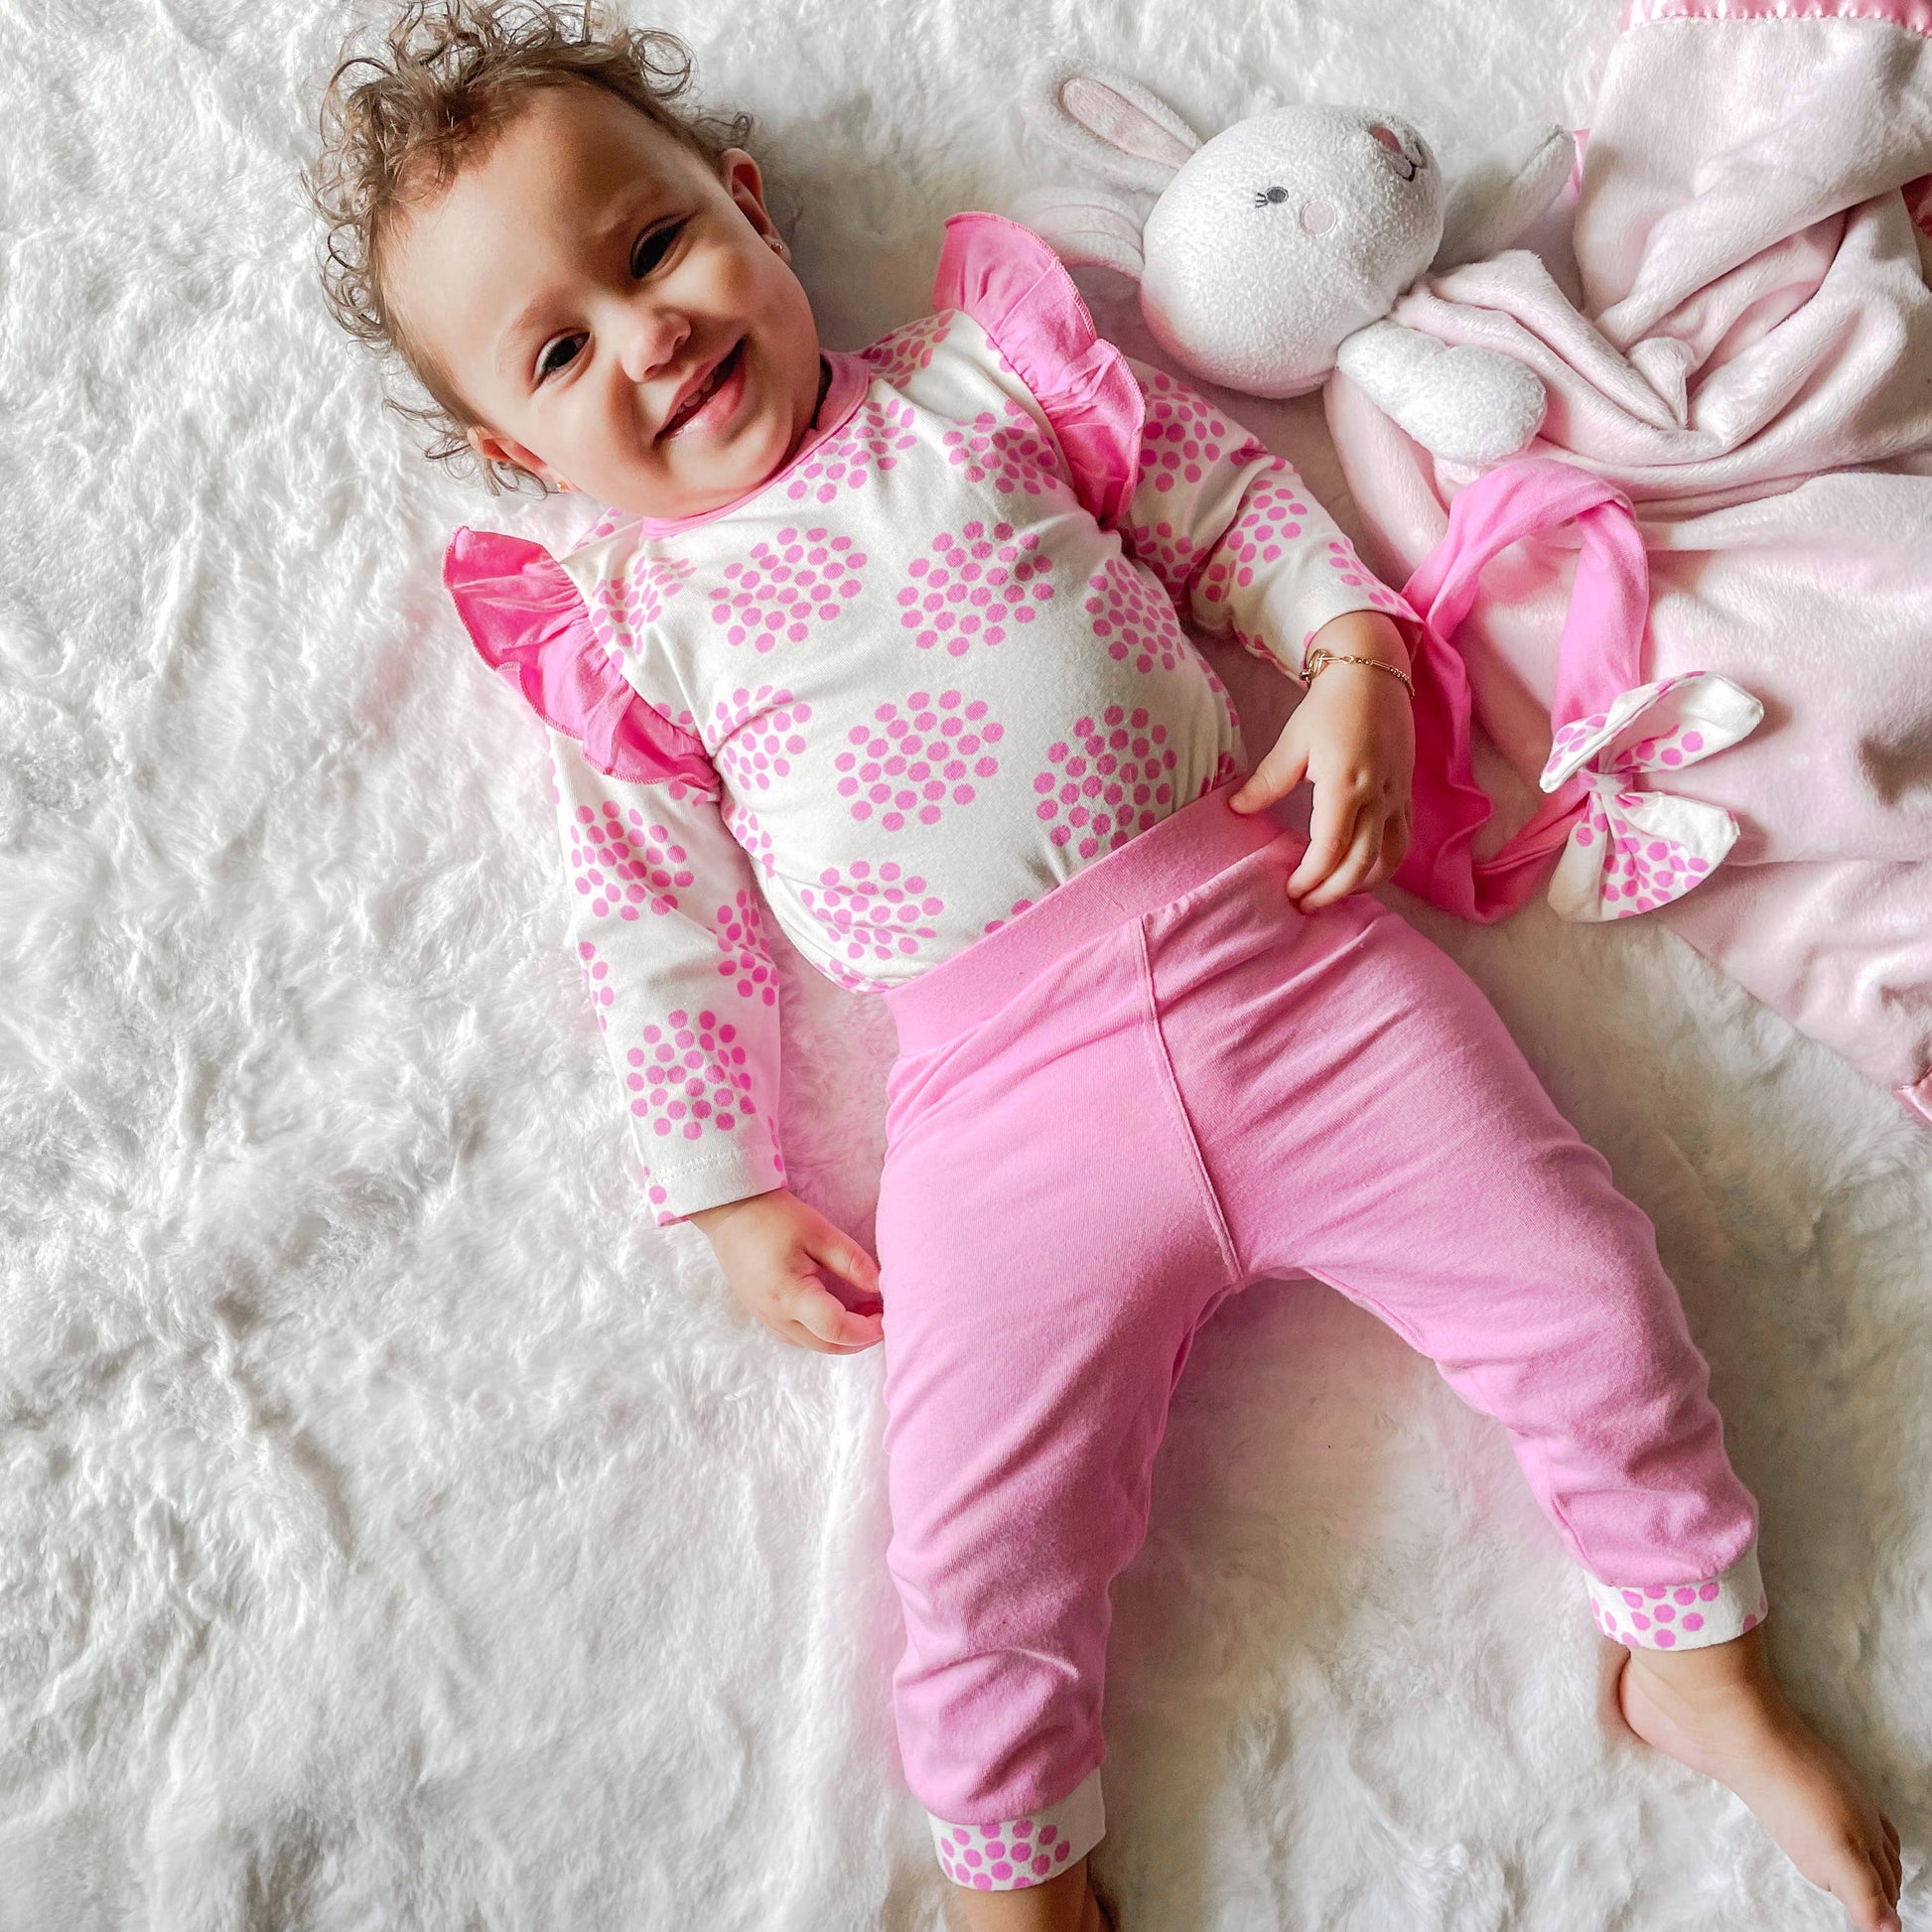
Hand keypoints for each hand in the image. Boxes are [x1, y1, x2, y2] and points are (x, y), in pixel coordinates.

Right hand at [687, 1186, 884, 1353]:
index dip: (868, 1329)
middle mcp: (776, 1316)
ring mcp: (765, 1318)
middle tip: (881, 1318)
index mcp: (791, 1296)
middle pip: (826, 1346)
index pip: (837, 1329)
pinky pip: (795, 1336)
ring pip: (811, 1344)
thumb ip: (851, 1261)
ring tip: (862, 1314)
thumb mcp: (819, 1232)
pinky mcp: (760, 1313)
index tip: (888, 1316)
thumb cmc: (775, 1216)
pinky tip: (833, 1312)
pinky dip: (820, 1332)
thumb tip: (880, 1286)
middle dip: (859, 1340)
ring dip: (839, 1338)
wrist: (730, 1210)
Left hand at [1228, 611, 1414, 910]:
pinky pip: (1402, 841)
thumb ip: (1267, 782)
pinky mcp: (1407, 794)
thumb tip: (1236, 809)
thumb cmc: (1329, 706)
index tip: (1290, 892)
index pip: (1330, 850)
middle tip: (1305, 904)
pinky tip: (1361, 872)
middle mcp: (1379, 797)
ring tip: (1333, 894)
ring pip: (1389, 859)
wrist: (1374, 674)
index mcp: (1346, 785)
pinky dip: (1383, 865)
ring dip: (1362, 885)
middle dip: (1331, 892)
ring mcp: (1398, 797)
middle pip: (1360, 865)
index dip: (1309, 879)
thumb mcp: (1293, 742)